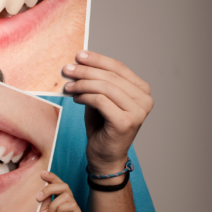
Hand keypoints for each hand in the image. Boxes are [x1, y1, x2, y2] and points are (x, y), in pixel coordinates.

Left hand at [33, 172, 84, 211]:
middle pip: (64, 186)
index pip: (59, 184)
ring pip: (67, 195)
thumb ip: (45, 196)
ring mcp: (75, 211)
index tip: (42, 173)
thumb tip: (44, 181)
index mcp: (59, 201)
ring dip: (53, 205)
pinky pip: (71, 205)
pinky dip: (60, 210)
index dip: (52, 177)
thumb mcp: (40, 209)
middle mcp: (69, 204)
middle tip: (39, 197)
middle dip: (50, 188)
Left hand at [62, 51, 153, 174]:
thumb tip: (79, 62)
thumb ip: (96, 81)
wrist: (104, 155)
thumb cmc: (102, 126)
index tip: (78, 55)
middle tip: (66, 69)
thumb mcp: (100, 99)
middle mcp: (145, 100)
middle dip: (85, 70)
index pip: (118, 67)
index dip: (97, 59)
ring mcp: (138, 112)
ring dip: (82, 84)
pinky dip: (84, 97)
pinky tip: (75, 98)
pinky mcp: (126, 122)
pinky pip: (100, 101)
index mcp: (142, 90)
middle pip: (111, 76)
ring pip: (105, 87)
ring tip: (67, 86)